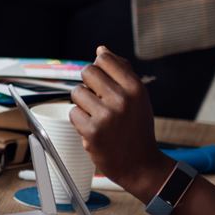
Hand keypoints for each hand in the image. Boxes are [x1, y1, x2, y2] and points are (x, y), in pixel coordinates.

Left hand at [69, 46, 170, 197]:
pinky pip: (73, 113)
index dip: (99, 67)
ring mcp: (106, 116)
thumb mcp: (138, 97)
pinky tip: (94, 128)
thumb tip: (101, 49)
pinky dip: (80, 120)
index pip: (104, 59)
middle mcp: (122, 100)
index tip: (103, 80)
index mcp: (135, 88)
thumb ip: (121, 71)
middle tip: (98, 100)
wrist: (140, 165)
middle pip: (87, 72)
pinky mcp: (92, 132)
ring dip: (83, 104)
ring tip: (97, 116)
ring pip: (77, 93)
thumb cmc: (137, 129)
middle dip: (89, 84)